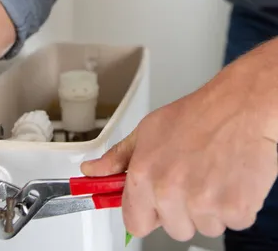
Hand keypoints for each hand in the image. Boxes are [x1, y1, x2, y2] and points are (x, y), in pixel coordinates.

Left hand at [82, 44, 277, 240]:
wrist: (241, 105)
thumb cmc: (198, 114)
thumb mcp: (148, 129)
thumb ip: (118, 157)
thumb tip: (91, 171)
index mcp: (145, 173)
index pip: (134, 222)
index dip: (148, 211)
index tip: (157, 200)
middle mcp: (171, 191)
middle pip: (173, 227)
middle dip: (182, 208)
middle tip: (193, 174)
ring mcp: (204, 202)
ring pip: (203, 227)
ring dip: (210, 208)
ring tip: (213, 172)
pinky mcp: (236, 208)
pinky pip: (232, 224)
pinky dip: (236, 206)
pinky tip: (231, 177)